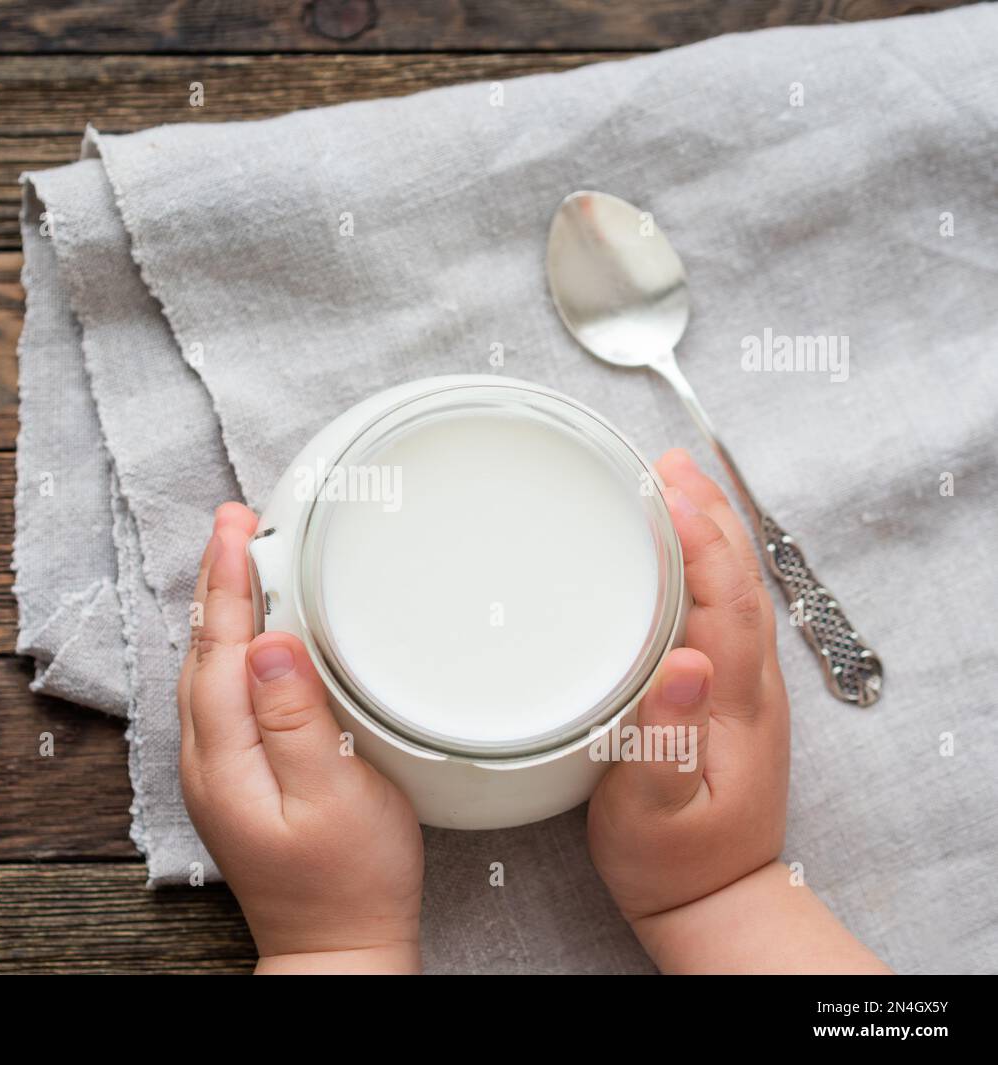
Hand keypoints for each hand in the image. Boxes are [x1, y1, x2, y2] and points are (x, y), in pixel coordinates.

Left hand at [177, 503, 424, 973]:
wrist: (338, 946)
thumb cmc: (350, 882)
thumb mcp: (337, 797)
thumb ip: (295, 720)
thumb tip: (268, 645)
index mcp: (226, 758)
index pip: (217, 646)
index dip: (226, 579)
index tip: (234, 525)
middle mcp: (207, 759)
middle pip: (202, 649)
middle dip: (217, 579)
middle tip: (238, 522)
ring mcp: (217, 769)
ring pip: (208, 667)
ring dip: (222, 608)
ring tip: (243, 558)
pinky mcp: (237, 774)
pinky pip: (223, 690)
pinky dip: (233, 644)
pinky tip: (253, 631)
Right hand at [588, 450, 887, 973]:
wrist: (711, 897)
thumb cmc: (671, 857)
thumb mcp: (655, 810)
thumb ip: (667, 741)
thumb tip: (687, 664)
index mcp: (732, 701)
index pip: (727, 598)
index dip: (700, 538)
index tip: (666, 489)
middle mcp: (748, 684)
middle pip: (739, 578)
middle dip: (708, 512)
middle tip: (666, 461)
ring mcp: (743, 688)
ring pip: (736, 589)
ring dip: (711, 529)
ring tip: (676, 482)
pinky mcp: (726, 695)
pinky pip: (724, 610)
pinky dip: (706, 565)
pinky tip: (681, 552)